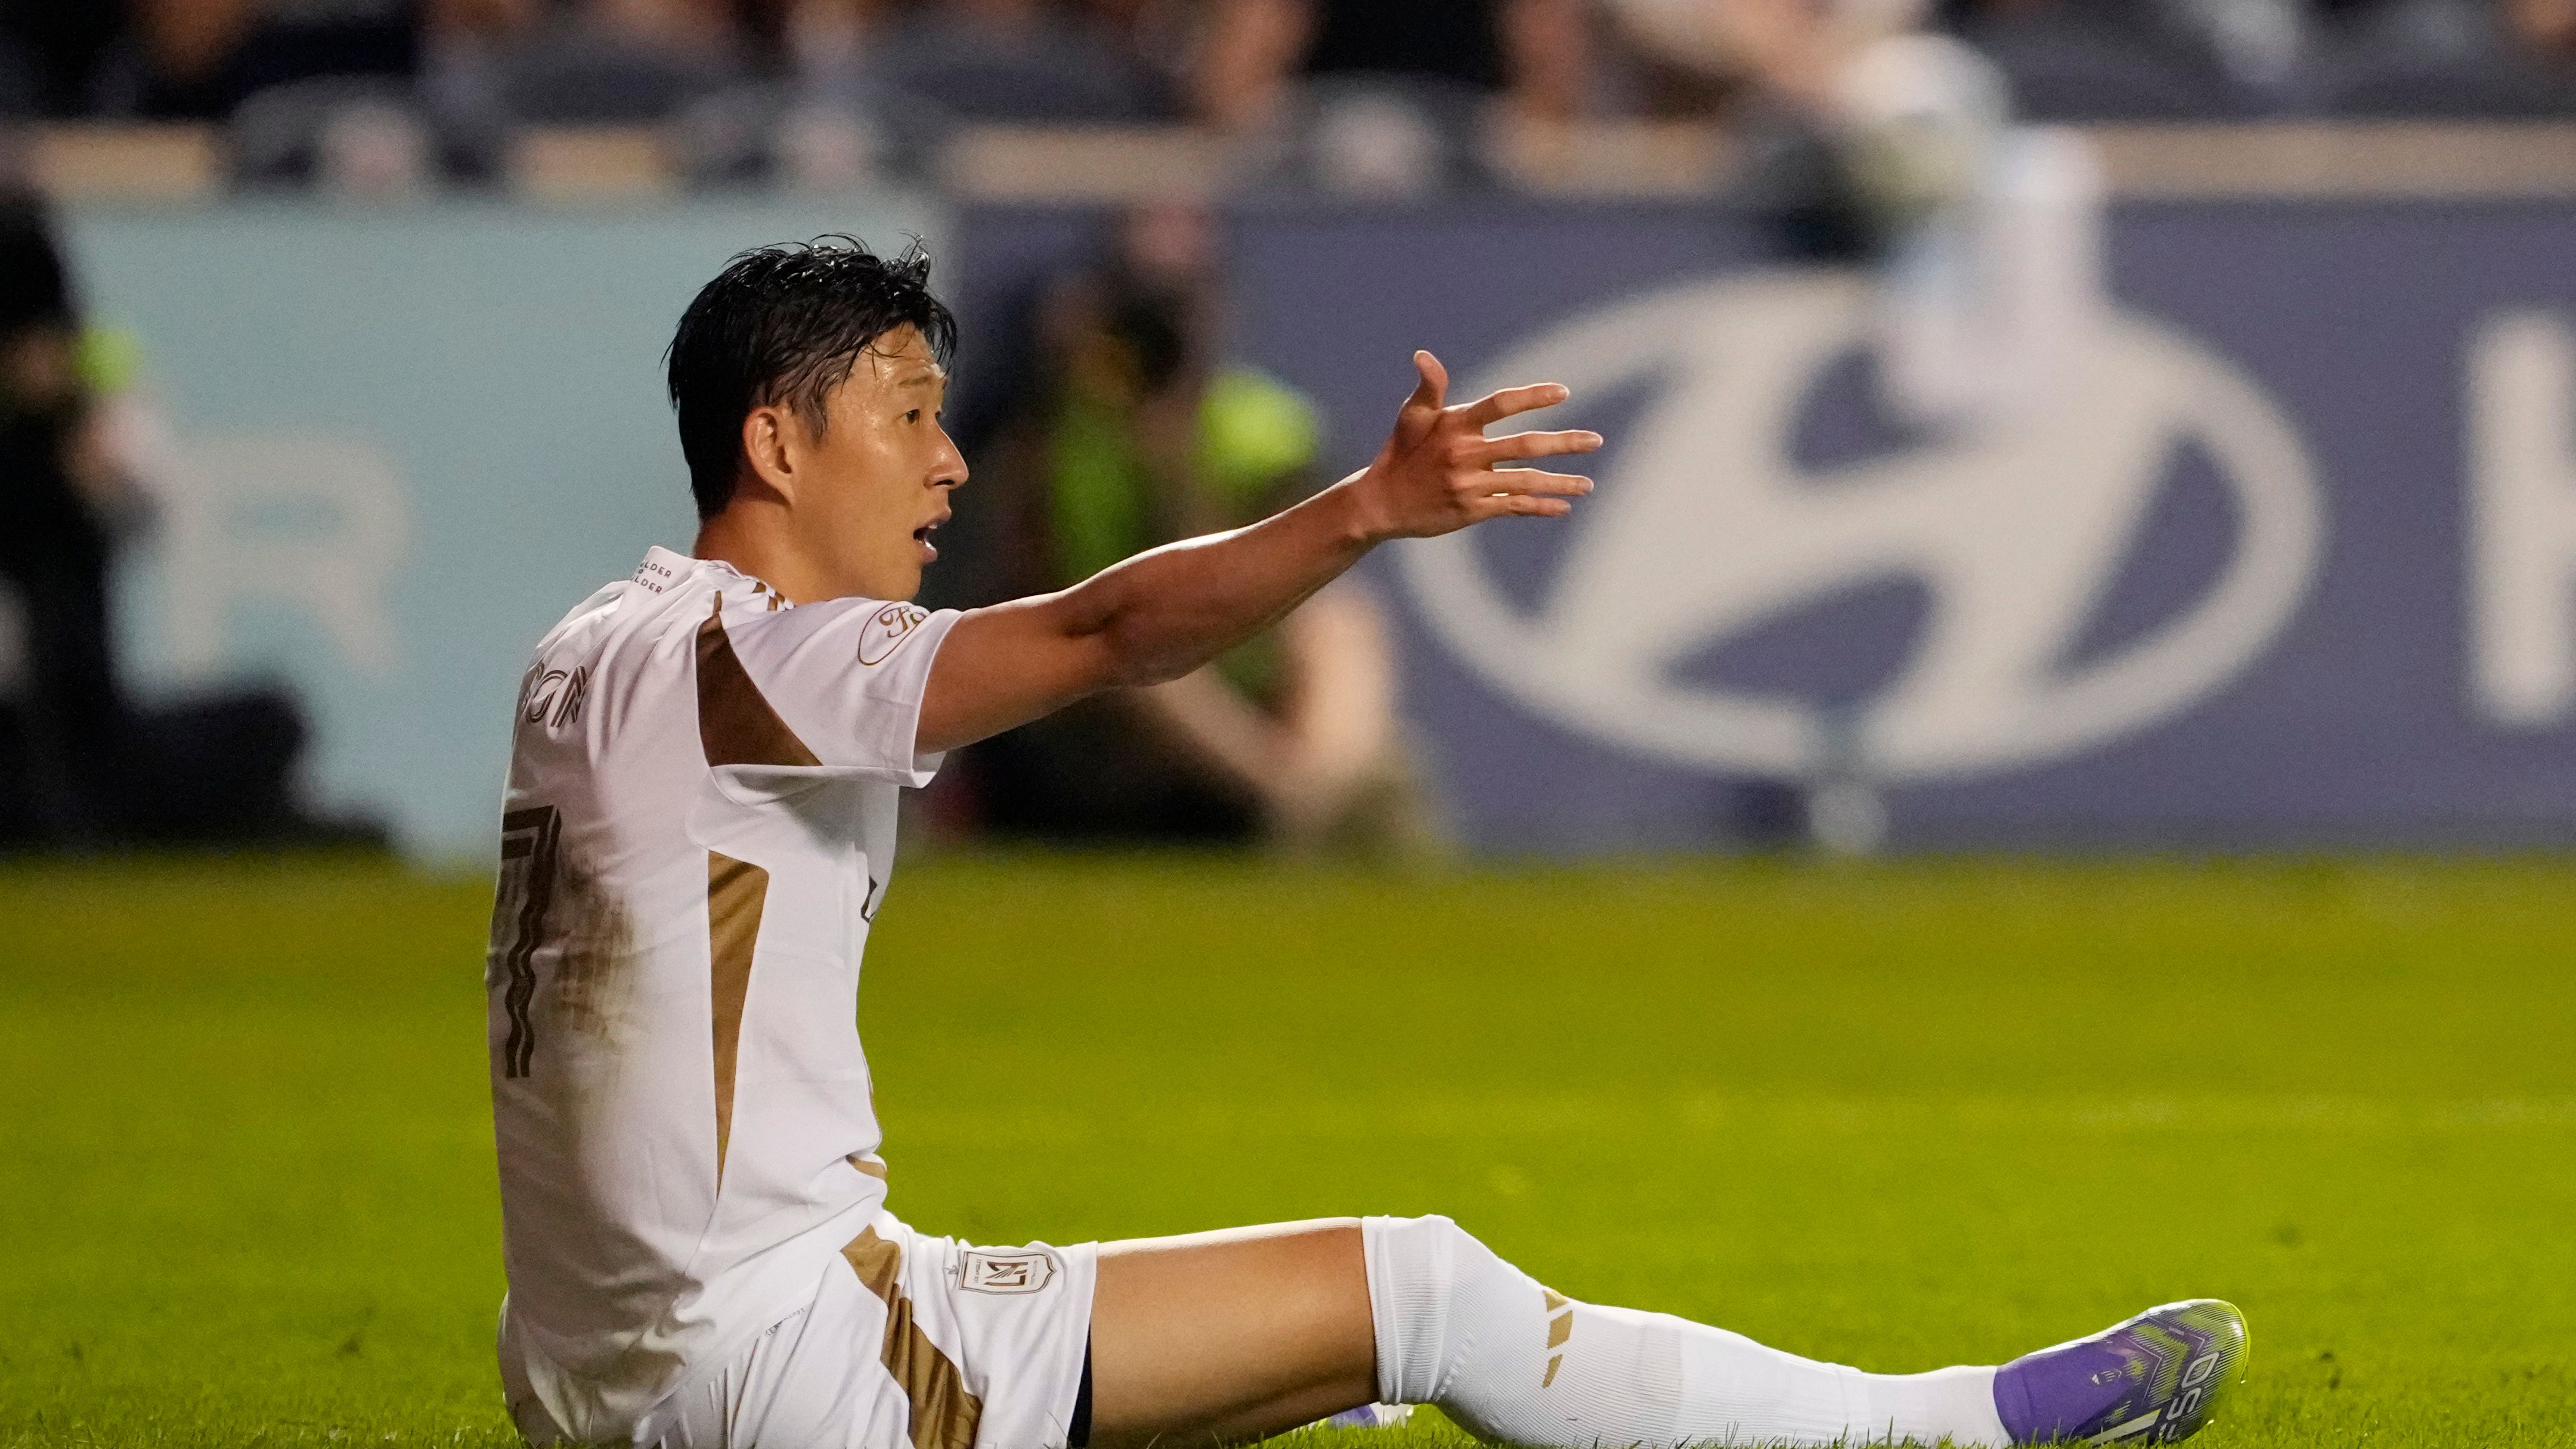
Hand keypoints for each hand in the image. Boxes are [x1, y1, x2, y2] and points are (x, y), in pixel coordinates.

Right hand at [1342, 350, 1601, 541]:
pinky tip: (1563, 506)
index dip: (1532, 396)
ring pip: (1526, 481)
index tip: (1562, 392)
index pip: (1500, 404)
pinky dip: (1540, 507)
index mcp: (1455, 425)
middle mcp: (1464, 454)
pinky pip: (1513, 507)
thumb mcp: (1411, 416)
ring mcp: (1470, 485)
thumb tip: (1423, 355)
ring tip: (1588, 484)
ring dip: (1561, 482)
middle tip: (1595, 440)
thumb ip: (1429, 386)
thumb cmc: (1401, 452)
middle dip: (1564, 443)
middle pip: (1525, 446)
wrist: (1381, 503)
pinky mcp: (1471, 511)